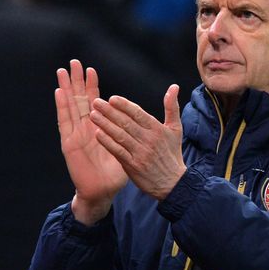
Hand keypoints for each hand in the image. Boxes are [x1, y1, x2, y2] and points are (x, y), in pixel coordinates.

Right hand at [56, 60, 127, 224]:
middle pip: (79, 99)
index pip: (94, 102)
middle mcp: (85, 128)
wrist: (103, 192)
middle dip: (76, 81)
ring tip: (62, 71)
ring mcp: (75, 134)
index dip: (92, 86)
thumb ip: (133, 133)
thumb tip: (147, 122)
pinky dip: (62, 107)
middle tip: (73, 62)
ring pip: (70, 106)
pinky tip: (59, 92)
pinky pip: (65, 122)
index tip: (91, 69)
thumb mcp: (128, 148)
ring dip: (66, 88)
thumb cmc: (115, 172)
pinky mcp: (69, 143)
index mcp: (98, 127)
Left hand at [89, 84, 184, 199]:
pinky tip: (97, 133)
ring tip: (93, 115)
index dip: (124, 105)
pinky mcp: (133, 166)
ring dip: (105, 124)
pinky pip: (117, 151)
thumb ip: (172, 107)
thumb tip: (174, 86)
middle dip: (109, 112)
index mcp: (157, 129)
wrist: (173, 183)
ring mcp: (140, 153)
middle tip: (96, 102)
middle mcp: (148, 140)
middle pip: (126, 123)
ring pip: (120, 135)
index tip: (111, 98)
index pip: (138, 113)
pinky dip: (107, 142)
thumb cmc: (172, 153)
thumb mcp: (176, 129)